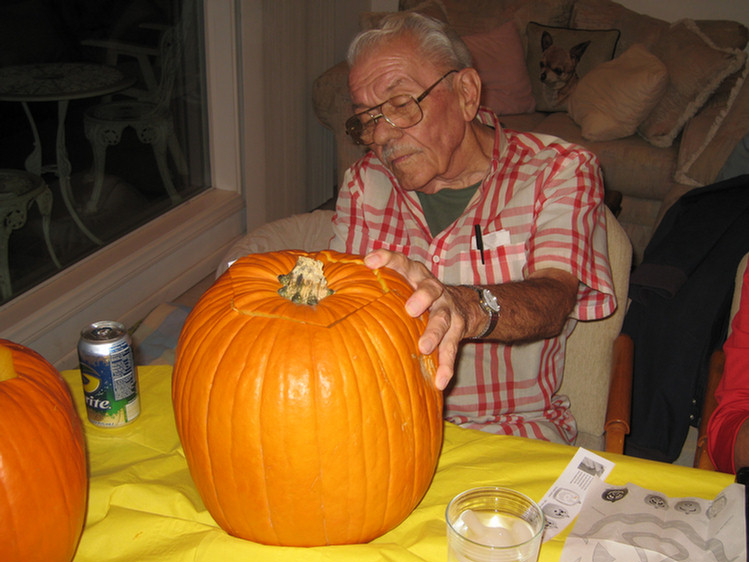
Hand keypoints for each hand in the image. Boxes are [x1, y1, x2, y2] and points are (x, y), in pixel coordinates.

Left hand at [363, 249, 469, 390]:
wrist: (464, 305)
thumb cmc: (418, 296)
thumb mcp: (403, 285)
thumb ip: (378, 287)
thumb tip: (332, 291)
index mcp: (415, 275)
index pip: (401, 262)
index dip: (386, 259)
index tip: (369, 262)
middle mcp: (433, 289)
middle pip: (430, 288)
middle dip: (421, 297)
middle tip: (410, 309)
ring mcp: (447, 310)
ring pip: (443, 320)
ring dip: (434, 333)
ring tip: (424, 347)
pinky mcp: (458, 330)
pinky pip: (452, 348)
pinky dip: (446, 366)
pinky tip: (439, 382)